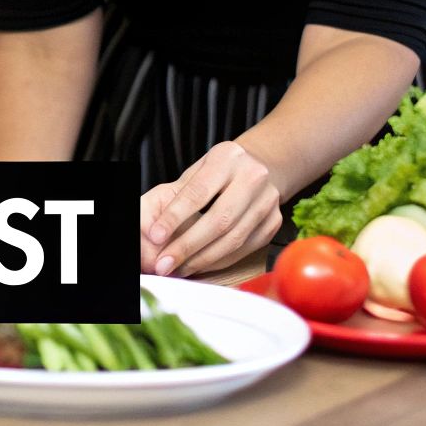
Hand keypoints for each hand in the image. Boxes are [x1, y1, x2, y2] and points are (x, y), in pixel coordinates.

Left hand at [138, 141, 280, 277]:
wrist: (259, 169)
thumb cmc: (219, 171)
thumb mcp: (198, 170)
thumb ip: (177, 195)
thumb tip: (152, 229)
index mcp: (228, 158)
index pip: (197, 192)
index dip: (174, 217)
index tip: (155, 236)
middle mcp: (253, 177)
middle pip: (219, 220)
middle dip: (187, 246)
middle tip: (165, 263)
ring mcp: (268, 201)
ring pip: (233, 239)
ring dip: (202, 259)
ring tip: (179, 268)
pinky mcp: (273, 222)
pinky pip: (244, 249)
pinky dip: (219, 261)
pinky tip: (200, 264)